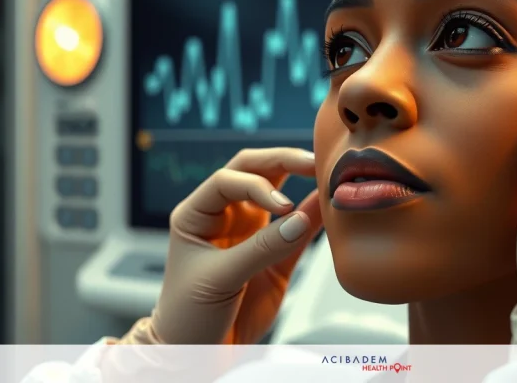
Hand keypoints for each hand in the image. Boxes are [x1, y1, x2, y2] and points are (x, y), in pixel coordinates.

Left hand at [121, 147, 321, 344]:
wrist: (197, 354)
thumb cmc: (188, 316)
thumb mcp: (218, 278)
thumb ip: (260, 249)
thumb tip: (300, 219)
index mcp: (198, 213)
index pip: (228, 180)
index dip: (257, 185)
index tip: (281, 205)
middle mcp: (226, 216)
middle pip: (255, 171)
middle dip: (283, 161)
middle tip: (311, 162)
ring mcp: (252, 232)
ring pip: (280, 191)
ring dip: (301, 180)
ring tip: (326, 173)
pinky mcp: (275, 255)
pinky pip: (298, 228)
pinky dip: (314, 215)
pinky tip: (328, 205)